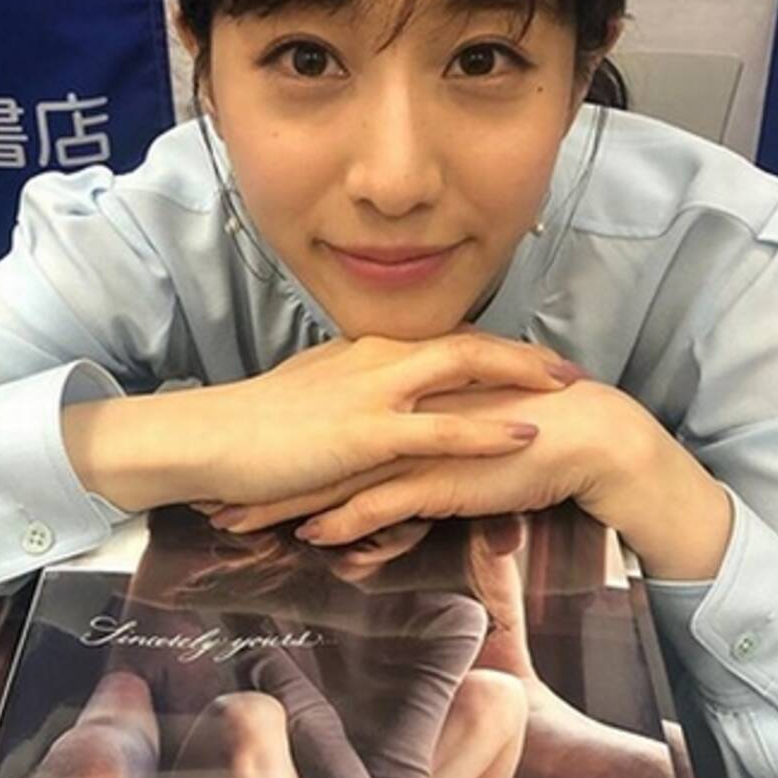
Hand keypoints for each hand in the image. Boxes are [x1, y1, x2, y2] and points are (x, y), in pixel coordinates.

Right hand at [67, 331, 584, 511]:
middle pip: (466, 343)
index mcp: (364, 352)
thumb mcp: (308, 397)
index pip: (442, 339)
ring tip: (568, 390)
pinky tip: (527, 436)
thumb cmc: (252, 425)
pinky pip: (441, 429)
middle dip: (523, 355)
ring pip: (464, 370)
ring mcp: (373, 392)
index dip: (492, 349)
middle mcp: (377, 359)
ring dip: (521, 378)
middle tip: (570, 369)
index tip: (529, 359)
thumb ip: (349, 396)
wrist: (208, 438)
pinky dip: (488, 431)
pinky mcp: (365, 433)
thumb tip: (375, 411)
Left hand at [202, 379, 733, 580]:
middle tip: (212, 501)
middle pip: (312, 451)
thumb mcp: (447, 421)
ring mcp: (414, 444)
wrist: (580, 430)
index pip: (321, 425)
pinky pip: (382, 502)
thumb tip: (376, 446)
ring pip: (333, 478)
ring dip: (283, 505)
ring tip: (236, 527)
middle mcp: (394, 414)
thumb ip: (409, 429)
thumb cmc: (515, 424)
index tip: (232, 468)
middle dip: (259, 479)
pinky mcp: (439, 474)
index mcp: (394, 395)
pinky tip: (313, 536)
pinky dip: (344, 520)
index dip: (276, 449)